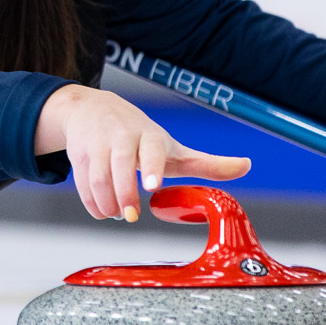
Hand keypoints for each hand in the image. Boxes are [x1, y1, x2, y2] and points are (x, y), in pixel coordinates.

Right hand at [34, 83, 250, 220]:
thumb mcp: (173, 148)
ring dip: (106, 202)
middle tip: (131, 216)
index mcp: (149, 134)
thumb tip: (247, 166)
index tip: (152, 187)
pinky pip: (82, 183)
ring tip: (119, 214)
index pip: (150, 148)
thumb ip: (207, 163)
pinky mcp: (78, 152)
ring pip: (97, 176)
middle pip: (119, 164)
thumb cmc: (139, 134)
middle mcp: (121, 135)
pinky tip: (103, 211)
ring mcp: (97, 142)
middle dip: (123, 193)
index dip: (151, 167)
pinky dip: (92, 203)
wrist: (92, 109)